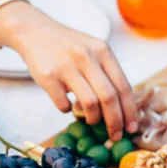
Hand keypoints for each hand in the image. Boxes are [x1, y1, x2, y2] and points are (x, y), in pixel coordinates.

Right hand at [0, 5, 136, 139]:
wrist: (34, 32)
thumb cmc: (67, 46)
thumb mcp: (92, 50)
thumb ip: (105, 73)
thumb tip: (120, 108)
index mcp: (103, 51)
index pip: (123, 86)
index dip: (129, 111)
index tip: (131, 128)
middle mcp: (87, 57)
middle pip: (109, 97)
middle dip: (115, 122)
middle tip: (115, 136)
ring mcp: (67, 67)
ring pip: (89, 103)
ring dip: (93, 118)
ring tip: (91, 120)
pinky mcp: (49, 77)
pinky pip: (64, 104)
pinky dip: (67, 110)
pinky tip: (67, 105)